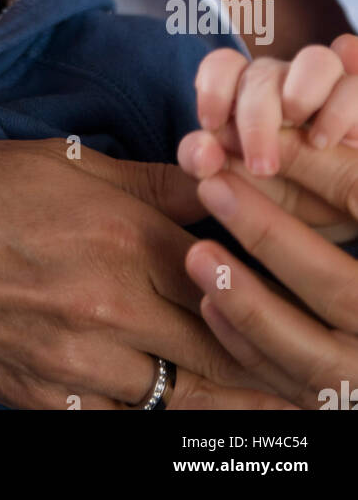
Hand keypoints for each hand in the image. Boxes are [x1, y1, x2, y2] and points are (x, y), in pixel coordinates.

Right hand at [0, 138, 295, 408]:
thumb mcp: (59, 161)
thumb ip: (148, 179)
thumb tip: (215, 178)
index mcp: (120, 233)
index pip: (228, 266)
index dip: (255, 269)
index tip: (263, 270)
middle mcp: (111, 306)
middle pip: (223, 341)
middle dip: (252, 336)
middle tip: (263, 329)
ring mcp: (80, 363)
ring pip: (185, 393)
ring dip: (214, 380)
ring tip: (222, 362)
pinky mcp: (47, 401)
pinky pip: (124, 417)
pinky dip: (148, 403)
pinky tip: (151, 379)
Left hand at [178, 33, 357, 179]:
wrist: (345, 218)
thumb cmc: (283, 194)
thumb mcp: (239, 187)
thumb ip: (204, 162)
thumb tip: (200, 149)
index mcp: (250, 97)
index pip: (225, 65)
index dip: (214, 85)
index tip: (211, 124)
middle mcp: (289, 84)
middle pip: (265, 71)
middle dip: (258, 116)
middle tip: (261, 166)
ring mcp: (331, 89)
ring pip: (317, 60)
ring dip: (304, 94)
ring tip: (310, 141)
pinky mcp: (357, 101)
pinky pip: (355, 85)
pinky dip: (343, 106)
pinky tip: (332, 138)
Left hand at [183, 127, 357, 408]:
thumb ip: (337, 171)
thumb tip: (268, 133)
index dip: (315, 172)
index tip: (254, 141)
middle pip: (341, 291)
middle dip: (271, 237)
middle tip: (211, 187)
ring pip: (312, 354)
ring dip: (249, 301)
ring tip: (198, 252)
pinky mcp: (342, 406)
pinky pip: (294, 387)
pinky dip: (249, 347)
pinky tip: (209, 303)